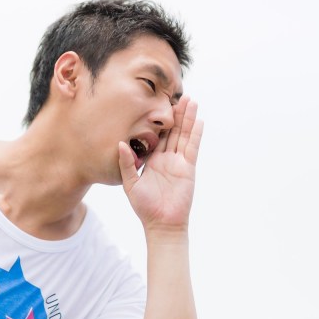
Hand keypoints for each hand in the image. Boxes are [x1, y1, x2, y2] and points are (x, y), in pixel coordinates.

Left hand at [118, 96, 203, 230]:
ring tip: (191, 101)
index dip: (159, 121)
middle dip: (177, 114)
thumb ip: (126, 163)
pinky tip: (199, 121)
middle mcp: (166, 159)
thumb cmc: (144, 207)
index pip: (157, 136)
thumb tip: (120, 144)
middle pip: (173, 132)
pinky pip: (192, 148)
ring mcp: (178, 163)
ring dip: (188, 118)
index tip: (158, 104)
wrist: (161, 223)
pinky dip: (195, 134)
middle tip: (179, 95)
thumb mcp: (130, 183)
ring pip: (184, 135)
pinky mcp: (188, 168)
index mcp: (152, 161)